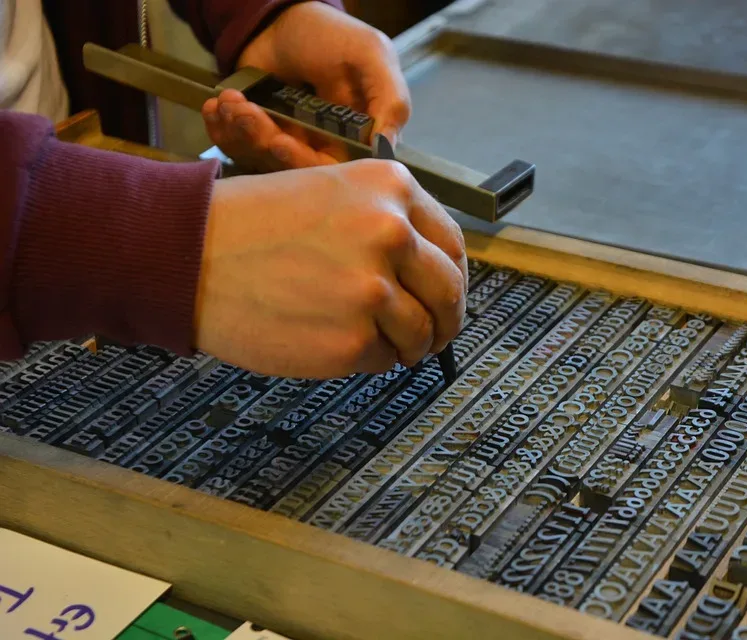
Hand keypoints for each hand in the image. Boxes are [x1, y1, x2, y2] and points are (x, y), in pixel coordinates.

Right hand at [194, 160, 466, 378]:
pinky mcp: (351, 339)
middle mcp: (391, 233)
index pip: (451, 245)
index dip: (453, 278)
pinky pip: (384, 359)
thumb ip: (388, 222)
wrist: (186, 253)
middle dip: (445, 320)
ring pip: (421, 333)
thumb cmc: (250, 224)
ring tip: (372, 338)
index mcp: (390, 188)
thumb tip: (434, 271)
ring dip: (407, 345)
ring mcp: (373, 288)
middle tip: (433, 334)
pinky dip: (369, 359)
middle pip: (449, 293)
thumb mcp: (332, 192)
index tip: (446, 295)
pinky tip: (334, 340)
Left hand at [202, 2, 410, 169]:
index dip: (306, 164)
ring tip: (230, 101)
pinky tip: (217, 108)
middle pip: (292, 169)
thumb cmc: (330, 34)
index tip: (280, 143)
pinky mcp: (258, 137)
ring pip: (261, 160)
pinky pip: (238, 149)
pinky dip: (222, 131)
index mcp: (357, 137)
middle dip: (264, 141)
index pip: (336, 170)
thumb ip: (390, 98)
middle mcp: (324, 147)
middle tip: (245, 113)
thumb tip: (386, 148)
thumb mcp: (370, 55)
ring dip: (239, 133)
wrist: (279, 18)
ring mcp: (289, 142)